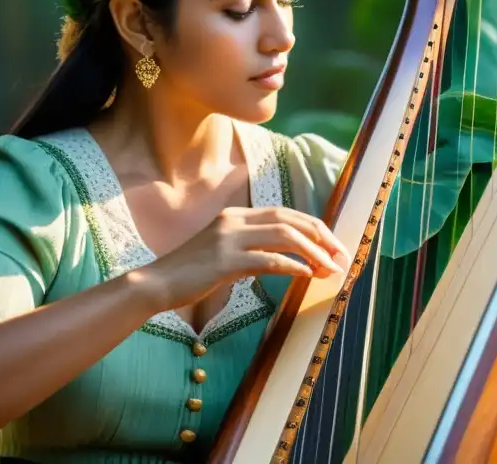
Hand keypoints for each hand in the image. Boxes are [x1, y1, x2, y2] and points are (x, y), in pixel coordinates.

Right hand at [143, 207, 350, 311]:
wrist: (156, 283)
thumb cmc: (191, 274)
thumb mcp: (225, 253)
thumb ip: (252, 248)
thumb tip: (289, 259)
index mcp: (236, 215)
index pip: (285, 213)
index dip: (313, 227)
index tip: (333, 244)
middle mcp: (234, 220)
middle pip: (290, 220)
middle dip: (321, 236)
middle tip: (341, 254)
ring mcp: (229, 239)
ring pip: (284, 237)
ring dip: (313, 252)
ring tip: (330, 268)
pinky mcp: (225, 261)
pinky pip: (268, 260)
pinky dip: (292, 266)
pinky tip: (307, 275)